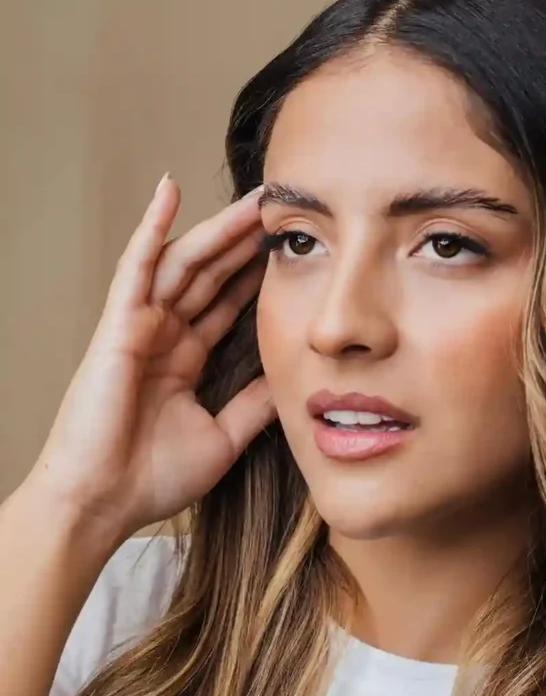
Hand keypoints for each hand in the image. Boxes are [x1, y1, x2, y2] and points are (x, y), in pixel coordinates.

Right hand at [26, 174, 274, 539]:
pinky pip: (136, 267)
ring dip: (218, 228)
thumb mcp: (223, 437)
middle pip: (212, 273)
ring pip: (185, 262)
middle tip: (283, 208)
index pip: (227, 302)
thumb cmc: (150, 478)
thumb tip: (289, 380)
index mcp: (185, 359)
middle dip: (246, 241)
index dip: (257, 273)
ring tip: (254, 198)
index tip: (292, 248)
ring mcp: (140, 326)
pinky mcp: (118, 325)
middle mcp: (164, 335)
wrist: (102, 504)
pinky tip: (169, 192)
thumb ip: (252, 404)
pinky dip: (152, 228)